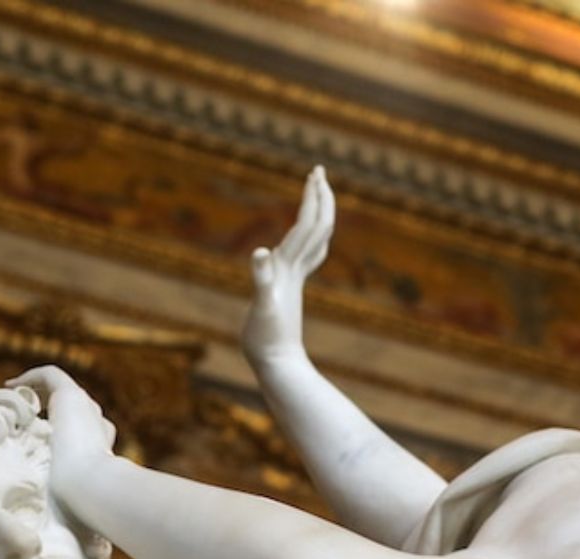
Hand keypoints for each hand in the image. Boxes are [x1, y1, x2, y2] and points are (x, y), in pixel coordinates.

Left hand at [11, 365, 115, 511]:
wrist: (93, 489)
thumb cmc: (83, 503)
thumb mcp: (72, 501)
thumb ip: (65, 501)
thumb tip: (56, 538)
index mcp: (100, 448)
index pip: (86, 433)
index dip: (63, 432)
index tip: (39, 438)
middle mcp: (97, 425)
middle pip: (78, 409)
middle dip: (54, 410)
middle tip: (24, 417)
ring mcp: (87, 409)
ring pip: (64, 391)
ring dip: (39, 392)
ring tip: (13, 398)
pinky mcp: (72, 396)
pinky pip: (50, 375)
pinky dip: (31, 377)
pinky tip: (10, 386)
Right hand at [243, 165, 332, 362]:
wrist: (279, 365)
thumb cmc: (267, 339)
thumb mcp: (261, 307)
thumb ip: (261, 279)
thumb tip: (259, 252)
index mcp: (289, 267)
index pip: (307, 224)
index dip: (312, 197)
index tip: (316, 172)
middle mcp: (295, 270)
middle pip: (318, 227)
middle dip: (320, 198)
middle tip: (319, 171)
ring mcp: (295, 280)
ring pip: (315, 241)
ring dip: (317, 215)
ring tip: (316, 196)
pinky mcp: (289, 291)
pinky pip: (305, 259)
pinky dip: (308, 242)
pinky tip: (306, 243)